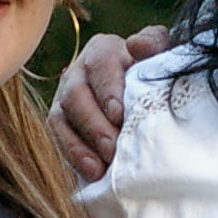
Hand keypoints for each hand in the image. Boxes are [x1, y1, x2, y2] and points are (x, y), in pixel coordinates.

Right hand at [48, 25, 173, 178]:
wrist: (143, 90)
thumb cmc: (153, 71)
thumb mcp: (159, 53)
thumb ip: (153, 44)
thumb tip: (138, 45)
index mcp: (102, 50)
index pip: (100, 65)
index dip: (108, 90)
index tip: (120, 114)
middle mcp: (77, 72)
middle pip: (75, 96)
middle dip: (93, 124)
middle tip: (112, 147)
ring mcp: (63, 99)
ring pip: (61, 120)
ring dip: (79, 145)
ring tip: (99, 167)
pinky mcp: (60, 124)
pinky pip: (58, 140)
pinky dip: (72, 157)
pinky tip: (90, 173)